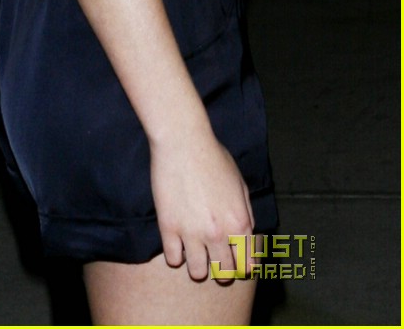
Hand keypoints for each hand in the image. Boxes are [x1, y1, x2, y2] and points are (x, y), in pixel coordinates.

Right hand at [150, 130, 254, 280]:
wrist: (183, 141)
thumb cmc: (213, 157)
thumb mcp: (240, 183)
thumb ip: (246, 213)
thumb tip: (247, 234)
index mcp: (240, 223)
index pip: (247, 265)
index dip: (241, 266)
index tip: (234, 260)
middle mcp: (219, 234)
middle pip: (224, 274)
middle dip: (221, 269)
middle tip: (214, 257)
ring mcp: (192, 233)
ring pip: (198, 273)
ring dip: (198, 266)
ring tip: (194, 252)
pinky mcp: (169, 228)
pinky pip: (173, 259)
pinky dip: (176, 255)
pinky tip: (177, 242)